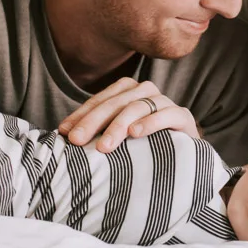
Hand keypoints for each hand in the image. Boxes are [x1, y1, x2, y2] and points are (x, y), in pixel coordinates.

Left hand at [57, 77, 200, 152]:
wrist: (184, 156)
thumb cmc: (143, 147)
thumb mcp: (117, 138)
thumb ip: (96, 131)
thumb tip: (63, 135)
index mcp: (127, 91)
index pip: (100, 100)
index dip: (81, 115)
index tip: (65, 133)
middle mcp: (146, 91)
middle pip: (116, 102)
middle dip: (94, 122)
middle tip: (78, 141)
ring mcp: (165, 102)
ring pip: (138, 106)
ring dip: (119, 125)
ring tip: (104, 146)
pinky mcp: (183, 117)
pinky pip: (168, 114)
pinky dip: (151, 122)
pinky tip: (136, 134)